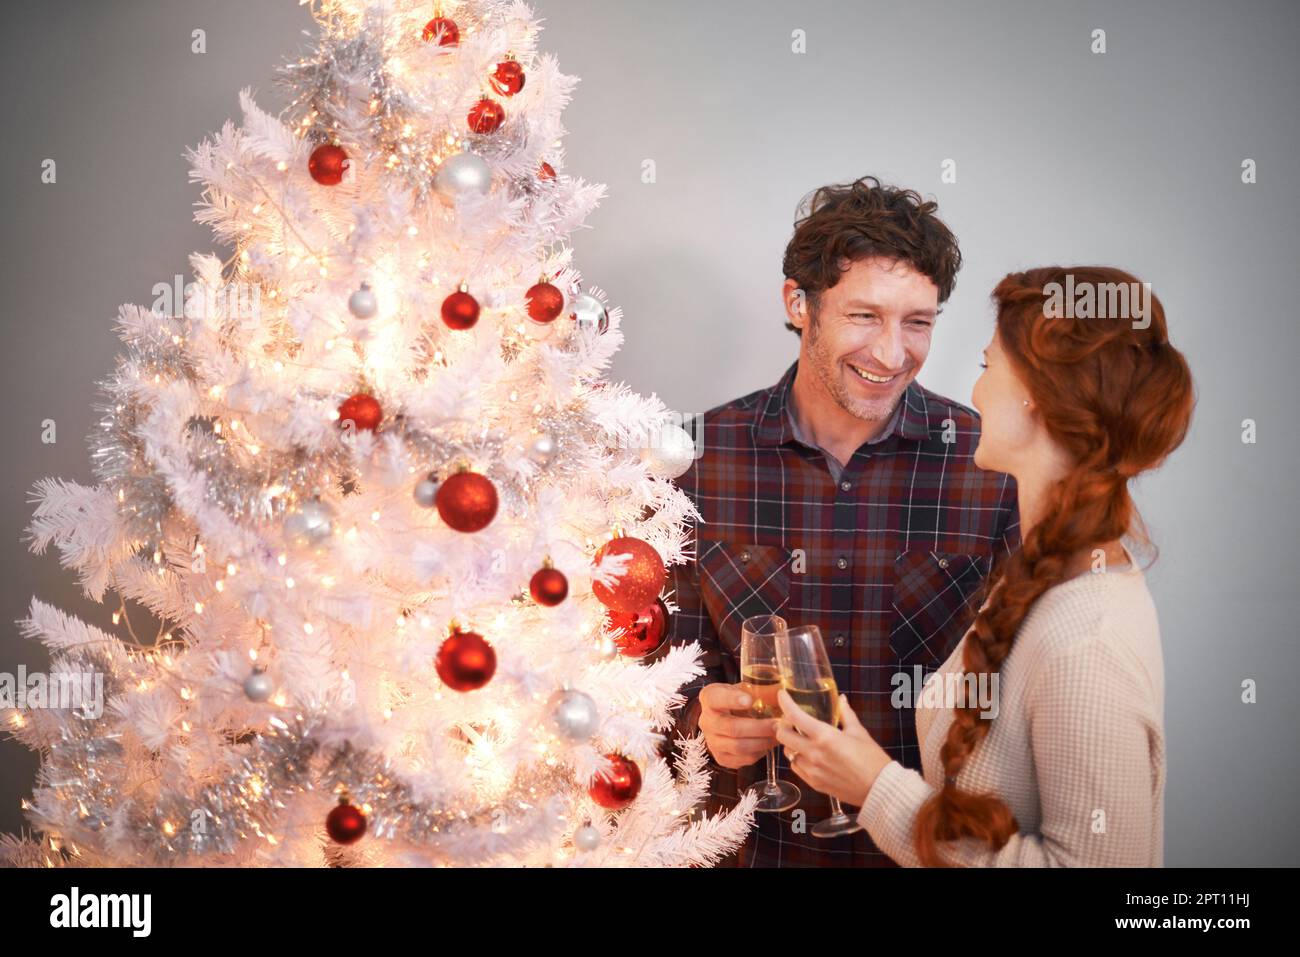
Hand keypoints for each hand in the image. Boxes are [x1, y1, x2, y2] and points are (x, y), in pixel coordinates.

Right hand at [697, 682, 778, 769]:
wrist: (725, 719)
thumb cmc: (738, 700)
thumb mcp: (744, 689)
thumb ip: (758, 689)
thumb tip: (782, 692)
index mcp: (709, 698)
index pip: (715, 698)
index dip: (732, 699)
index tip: (750, 700)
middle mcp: (706, 721)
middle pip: (732, 727)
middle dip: (759, 727)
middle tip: (778, 724)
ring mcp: (712, 742)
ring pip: (738, 746)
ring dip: (762, 742)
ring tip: (778, 735)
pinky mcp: (722, 758)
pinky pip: (743, 759)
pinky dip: (760, 752)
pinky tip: (770, 743)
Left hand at [774, 689, 892, 807]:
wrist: (880, 789)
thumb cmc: (872, 759)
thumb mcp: (859, 732)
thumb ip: (846, 714)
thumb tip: (841, 700)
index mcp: (825, 736)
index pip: (795, 716)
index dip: (785, 703)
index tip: (782, 695)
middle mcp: (814, 753)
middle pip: (783, 735)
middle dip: (783, 725)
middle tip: (790, 720)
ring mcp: (812, 770)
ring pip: (788, 752)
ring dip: (791, 743)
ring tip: (801, 738)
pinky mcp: (814, 784)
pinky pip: (796, 768)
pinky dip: (797, 759)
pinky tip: (807, 755)